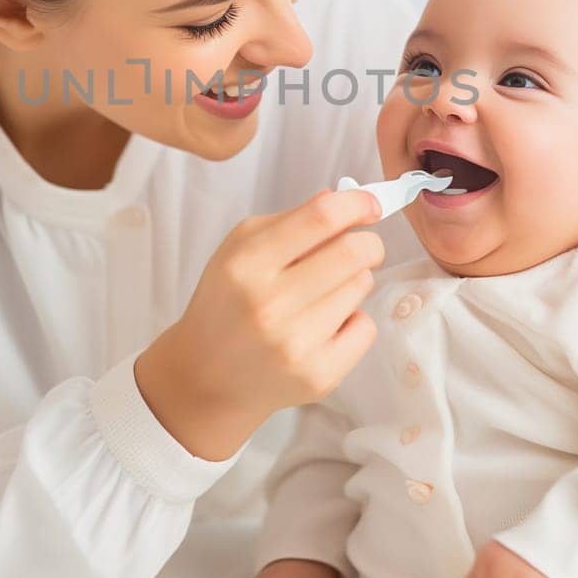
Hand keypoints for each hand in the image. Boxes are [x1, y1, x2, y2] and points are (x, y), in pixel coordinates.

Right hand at [135, 188, 383, 459]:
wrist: (206, 380)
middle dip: (367, 243)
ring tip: (323, 294)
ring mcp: (296, 344)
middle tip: (360, 248)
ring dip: (353, 282)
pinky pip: (367, 328)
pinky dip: (354, 321)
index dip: (356, 204)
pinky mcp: (318, 376)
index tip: (370, 204)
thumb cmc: (226, 305)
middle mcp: (270, 304)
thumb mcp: (238, 251)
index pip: (320, 218)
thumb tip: (341, 197)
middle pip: (353, 252)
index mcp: (246, 265)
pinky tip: (325, 327)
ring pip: (362, 287)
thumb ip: (288, 221)